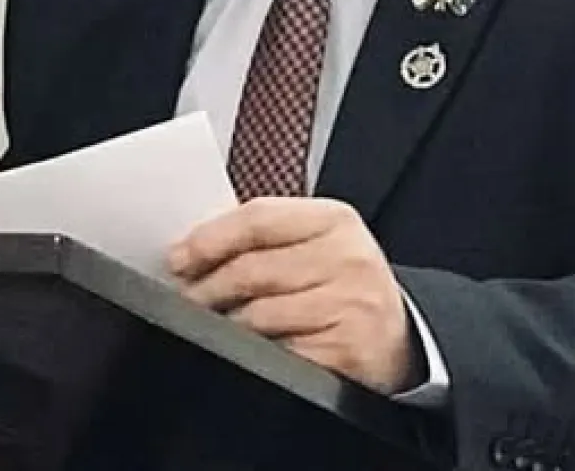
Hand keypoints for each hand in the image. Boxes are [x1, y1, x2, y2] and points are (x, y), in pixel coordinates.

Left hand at [167, 196, 418, 394]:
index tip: (179, 257)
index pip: (258, 219)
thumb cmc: (343, 285)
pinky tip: (248, 350)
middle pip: (252, 269)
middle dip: (207, 287)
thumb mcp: (319, 244)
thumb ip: (269, 233)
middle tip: (186, 296)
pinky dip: (255, 355)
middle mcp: (348, 258)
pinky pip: (277, 354)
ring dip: (224, 325)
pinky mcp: (345, 351)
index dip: (210, 239)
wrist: (396, 340)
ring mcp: (350, 306)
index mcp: (336, 220)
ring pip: (258, 315)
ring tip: (213, 323)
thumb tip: (197, 242)